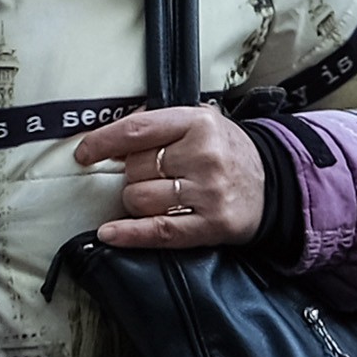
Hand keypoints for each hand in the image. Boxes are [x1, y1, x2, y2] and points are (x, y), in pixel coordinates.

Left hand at [72, 102, 267, 253]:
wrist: (273, 182)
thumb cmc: (225, 151)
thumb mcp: (198, 122)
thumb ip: (156, 125)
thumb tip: (109, 141)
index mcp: (196, 122)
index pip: (136, 131)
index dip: (102, 143)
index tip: (83, 153)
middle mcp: (203, 155)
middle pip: (135, 169)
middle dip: (132, 174)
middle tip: (151, 175)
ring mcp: (208, 192)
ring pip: (140, 199)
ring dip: (136, 201)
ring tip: (156, 196)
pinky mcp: (211, 224)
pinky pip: (159, 231)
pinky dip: (129, 234)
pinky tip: (109, 233)